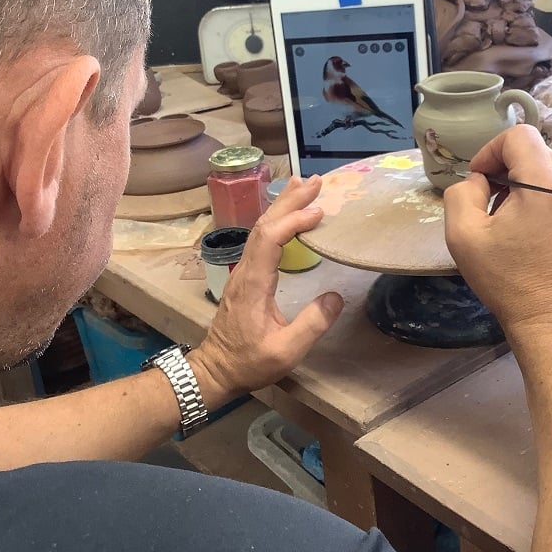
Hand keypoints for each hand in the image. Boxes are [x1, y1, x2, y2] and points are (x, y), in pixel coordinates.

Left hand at [192, 176, 343, 395]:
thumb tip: (336, 297)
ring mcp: (243, 271)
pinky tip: (288, 215)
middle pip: (265, 224)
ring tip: (304, 186)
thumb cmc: (249, 363)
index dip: (294, 221)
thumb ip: (311, 325)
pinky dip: (278, 221)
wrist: (216, 369)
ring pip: (261, 228)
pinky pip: (261, 238)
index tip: (319, 212)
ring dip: (283, 206)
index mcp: (254, 283)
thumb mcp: (285, 352)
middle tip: (316, 181)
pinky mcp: (245, 275)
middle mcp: (245, 270)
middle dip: (290, 200)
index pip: (271, 239)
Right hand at [443, 126, 551, 336]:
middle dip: (506, 168)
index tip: (479, 180)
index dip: (490, 151)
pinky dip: (543, 198)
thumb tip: (479, 181)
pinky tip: (529, 230)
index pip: (518, 136)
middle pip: (535, 151)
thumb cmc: (508, 281)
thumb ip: (461, 193)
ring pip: (550, 170)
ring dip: (524, 183)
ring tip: (508, 219)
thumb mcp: (463, 236)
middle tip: (488, 203)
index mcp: (546, 185)